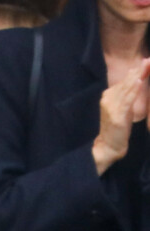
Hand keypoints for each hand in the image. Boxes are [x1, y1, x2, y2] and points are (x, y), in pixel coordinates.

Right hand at [92, 59, 149, 175]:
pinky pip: (127, 100)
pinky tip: (140, 81)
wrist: (108, 146)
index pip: (124, 81)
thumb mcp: (123, 108)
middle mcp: (107, 99)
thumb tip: (138, 79)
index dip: (136, 70)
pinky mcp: (116, 115)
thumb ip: (128, 94)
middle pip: (126, 82)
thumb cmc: (118, 129)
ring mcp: (111, 107)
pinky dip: (134, 90)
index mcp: (108, 96)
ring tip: (146, 65)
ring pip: (126, 89)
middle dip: (139, 70)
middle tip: (149, 59)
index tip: (147, 60)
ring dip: (138, 76)